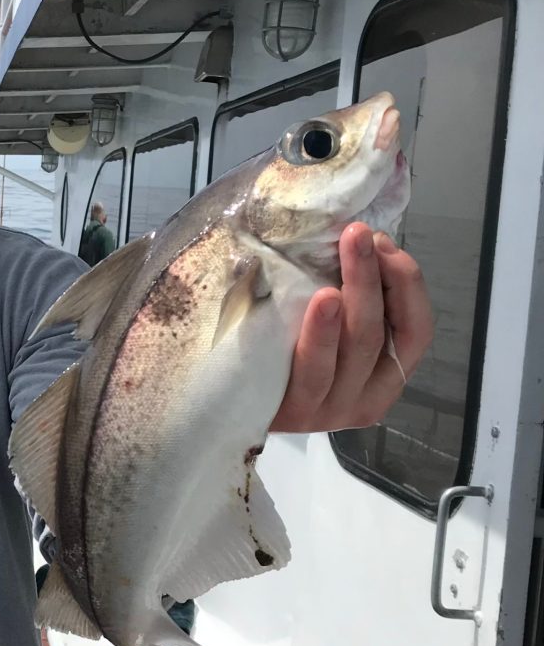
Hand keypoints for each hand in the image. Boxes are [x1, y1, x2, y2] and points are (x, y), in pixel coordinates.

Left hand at [270, 223, 431, 433]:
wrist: (230, 408)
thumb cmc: (282, 356)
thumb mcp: (323, 329)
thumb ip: (347, 296)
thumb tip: (362, 238)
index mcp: (383, 376)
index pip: (416, 330)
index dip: (408, 283)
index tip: (382, 241)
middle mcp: (367, 398)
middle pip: (385, 334)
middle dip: (375, 275)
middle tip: (357, 232)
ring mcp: (331, 411)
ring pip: (356, 348)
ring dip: (358, 293)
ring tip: (350, 250)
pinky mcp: (295, 414)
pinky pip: (314, 372)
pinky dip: (322, 334)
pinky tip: (322, 301)